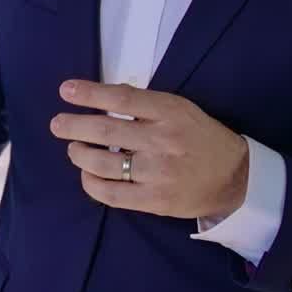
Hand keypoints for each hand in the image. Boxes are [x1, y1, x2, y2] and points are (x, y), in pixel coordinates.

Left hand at [49, 80, 248, 219]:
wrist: (235, 178)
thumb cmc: (199, 137)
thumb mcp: (179, 109)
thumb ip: (143, 104)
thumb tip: (99, 96)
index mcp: (169, 112)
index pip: (120, 100)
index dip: (88, 94)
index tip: (65, 90)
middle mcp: (163, 141)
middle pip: (104, 132)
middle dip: (72, 126)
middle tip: (56, 124)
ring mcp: (158, 173)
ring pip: (102, 164)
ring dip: (79, 155)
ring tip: (74, 149)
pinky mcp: (155, 201)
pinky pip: (111, 194)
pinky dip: (91, 184)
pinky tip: (86, 175)